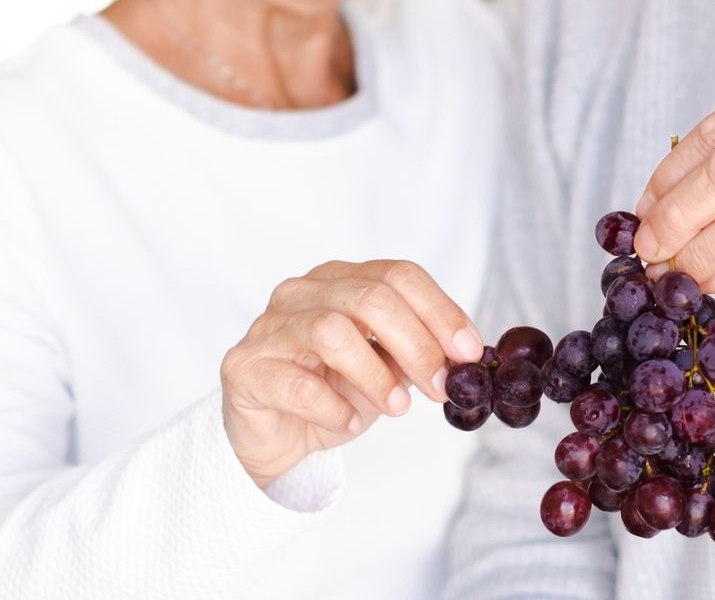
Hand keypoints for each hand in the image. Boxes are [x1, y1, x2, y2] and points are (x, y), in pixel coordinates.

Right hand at [219, 259, 483, 487]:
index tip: (468, 352)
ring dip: (376, 374)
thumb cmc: (332, 393)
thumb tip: (464, 359)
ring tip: (398, 409)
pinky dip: (333, 407)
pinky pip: (296, 384)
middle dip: (415, 344)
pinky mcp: (245, 368)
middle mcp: (302, 292)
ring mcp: (269, 327)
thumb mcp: (385, 370)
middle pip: (369, 298)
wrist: (276, 439)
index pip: (397, 275)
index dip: (439, 311)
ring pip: (331, 331)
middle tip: (439, 386)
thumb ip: (416, 355)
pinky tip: (348, 422)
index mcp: (341, 280)